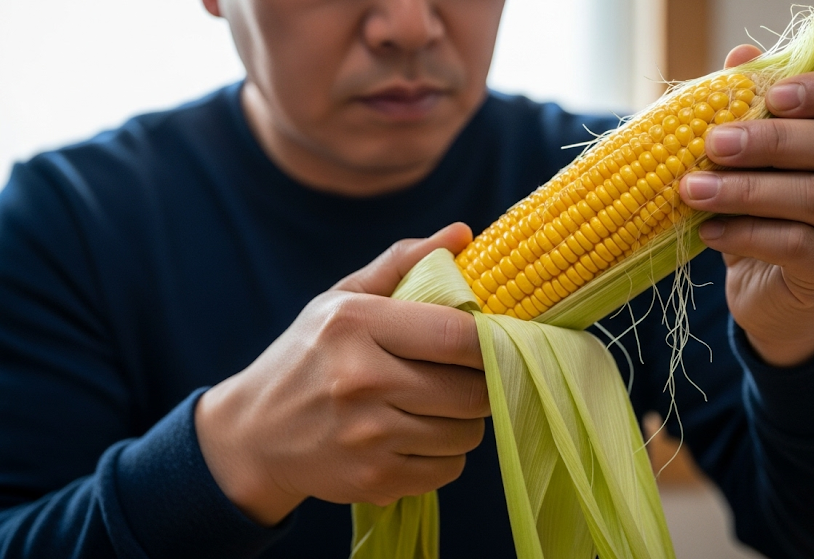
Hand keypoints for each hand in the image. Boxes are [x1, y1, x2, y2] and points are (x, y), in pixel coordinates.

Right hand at [195, 223, 488, 525]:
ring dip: (466, 420)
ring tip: (439, 405)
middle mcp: (361, 380)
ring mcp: (367, 436)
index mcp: (356, 324)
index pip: (456, 335)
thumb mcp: (343, 298)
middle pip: (472, 390)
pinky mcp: (374, 480)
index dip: (492, 341)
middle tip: (470, 375)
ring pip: (467, 433)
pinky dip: (445, 455)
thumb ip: (404, 261)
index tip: (495, 340)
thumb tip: (464, 233)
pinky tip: (418, 436)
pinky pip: (449, 469)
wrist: (253, 434)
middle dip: (484, 383)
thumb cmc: (310, 355)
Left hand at [678, 46, 813, 366]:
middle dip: (770, 141)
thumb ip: (752, 113)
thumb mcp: (751, 168)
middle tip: (713, 143)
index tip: (772, 95)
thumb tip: (739, 57)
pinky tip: (708, 232)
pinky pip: (796, 245)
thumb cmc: (761, 221)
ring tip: (693, 190)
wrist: (768, 300)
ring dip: (745, 190)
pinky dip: (746, 235)